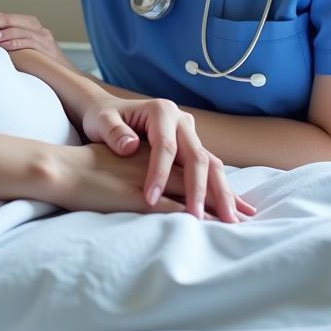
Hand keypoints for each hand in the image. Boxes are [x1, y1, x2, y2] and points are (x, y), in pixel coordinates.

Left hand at [0, 8, 77, 69]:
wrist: (65, 77)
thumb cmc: (36, 64)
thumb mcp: (17, 51)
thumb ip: (1, 44)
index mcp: (23, 23)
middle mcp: (33, 25)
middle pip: (7, 18)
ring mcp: (42, 35)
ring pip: (18, 28)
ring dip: (1, 30)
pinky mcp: (47, 48)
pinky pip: (30, 42)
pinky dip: (16, 42)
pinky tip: (3, 44)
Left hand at [80, 96, 254, 222]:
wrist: (109, 110)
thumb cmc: (103, 117)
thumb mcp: (100, 120)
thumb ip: (113, 131)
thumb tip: (130, 146)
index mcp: (161, 111)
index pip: (165, 146)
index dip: (159, 173)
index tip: (150, 199)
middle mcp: (181, 120)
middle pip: (197, 156)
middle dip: (201, 189)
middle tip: (201, 219)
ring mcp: (190, 134)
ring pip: (211, 163)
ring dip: (221, 193)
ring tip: (230, 221)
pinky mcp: (191, 148)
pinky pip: (209, 170)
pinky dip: (219, 190)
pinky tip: (228, 211)